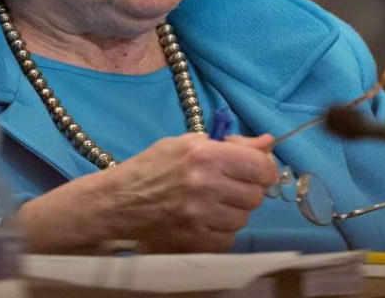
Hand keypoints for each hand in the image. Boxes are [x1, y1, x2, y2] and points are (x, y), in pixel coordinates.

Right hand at [100, 132, 277, 251]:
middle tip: (227, 187)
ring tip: (211, 204)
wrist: (116, 204)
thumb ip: (230, 144)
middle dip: (245, 191)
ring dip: (232, 212)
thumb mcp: (186, 144)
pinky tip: (203, 221)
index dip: (263, 169)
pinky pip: (227, 239)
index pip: (259, 166)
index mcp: (204, 155)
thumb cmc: (151, 168)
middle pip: (255, 196)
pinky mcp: (194, 242)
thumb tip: (268, 143)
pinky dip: (220, 232)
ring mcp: (200, 217)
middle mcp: (205, 185)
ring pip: (243, 219)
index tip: (255, 172)